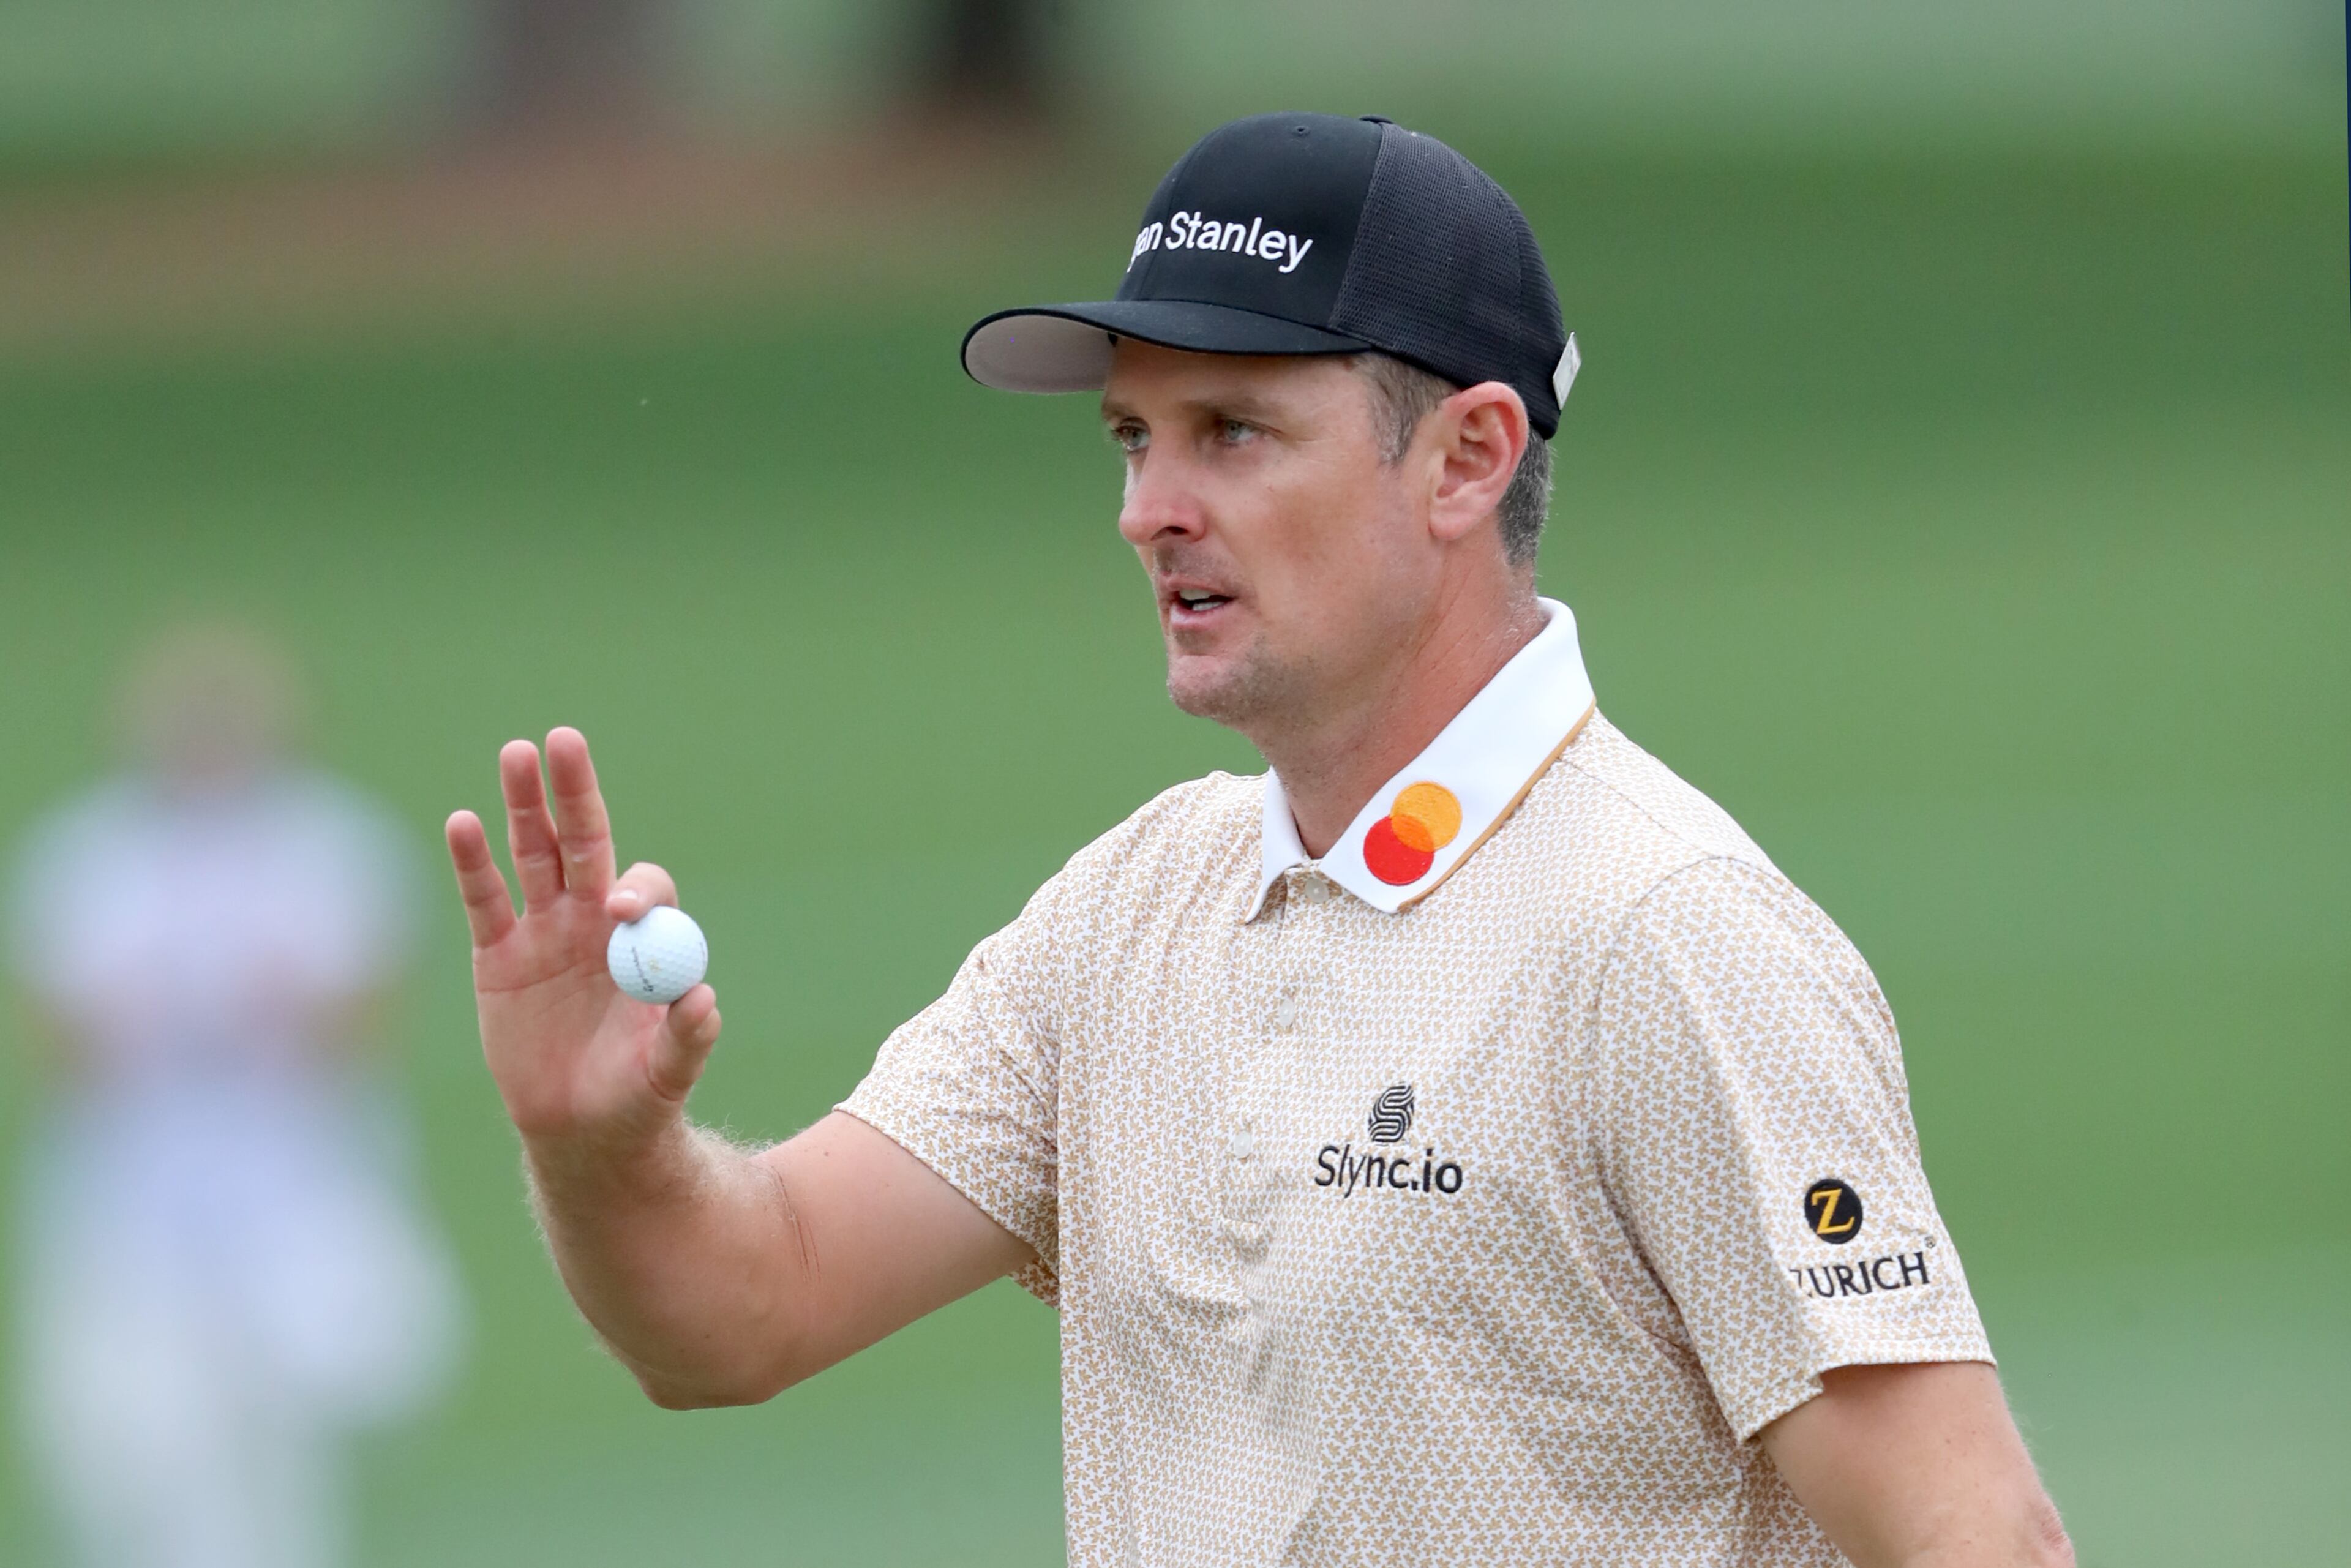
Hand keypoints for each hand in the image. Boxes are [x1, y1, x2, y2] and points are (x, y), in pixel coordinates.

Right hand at [446, 728, 722, 1153]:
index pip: (640, 888)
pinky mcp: (496, 954)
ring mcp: (543, 931)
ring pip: (533, 854)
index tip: (619, 910)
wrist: (582, 1131)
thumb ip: (687, 1041)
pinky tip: (462, 821)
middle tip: (565, 741)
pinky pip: (484, 899)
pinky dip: (472, 861)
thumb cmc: (636, 1097)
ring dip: (525, 805)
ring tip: (517, 752)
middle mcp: (592, 921)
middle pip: (584, 842)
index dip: (633, 890)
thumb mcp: (667, 1076)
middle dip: (575, 794)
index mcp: (642, 940)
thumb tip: (704, 1001)